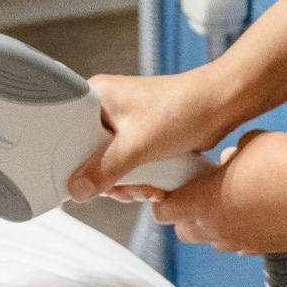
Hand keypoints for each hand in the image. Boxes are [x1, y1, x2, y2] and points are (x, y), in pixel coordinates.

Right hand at [68, 65, 234, 201]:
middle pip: (88, 155)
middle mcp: (106, 108)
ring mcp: (124, 124)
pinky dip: (140, 179)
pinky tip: (155, 184)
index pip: (65, 132)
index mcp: (95, 97)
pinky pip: (128, 165)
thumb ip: (103, 169)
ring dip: (128, 183)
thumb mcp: (136, 144)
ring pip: (110, 165)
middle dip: (109, 179)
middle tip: (126, 185)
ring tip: (147, 185)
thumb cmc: (182, 108)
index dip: (71, 161)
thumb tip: (77, 190)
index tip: (82, 181)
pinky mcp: (141, 137)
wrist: (221, 105)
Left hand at [152, 130, 286, 254]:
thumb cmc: (286, 165)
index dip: (163, 200)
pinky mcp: (268, 248)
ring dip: (220, 224)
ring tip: (237, 199)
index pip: (164, 212)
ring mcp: (243, 243)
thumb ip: (233, 153)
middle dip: (188, 216)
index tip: (169, 189)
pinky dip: (248, 229)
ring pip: (217, 240)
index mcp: (203, 202)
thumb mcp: (250, 142)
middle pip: (186, 232)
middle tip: (200, 194)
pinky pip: (247, 243)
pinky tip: (264, 210)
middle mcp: (218, 229)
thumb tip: (233, 157)